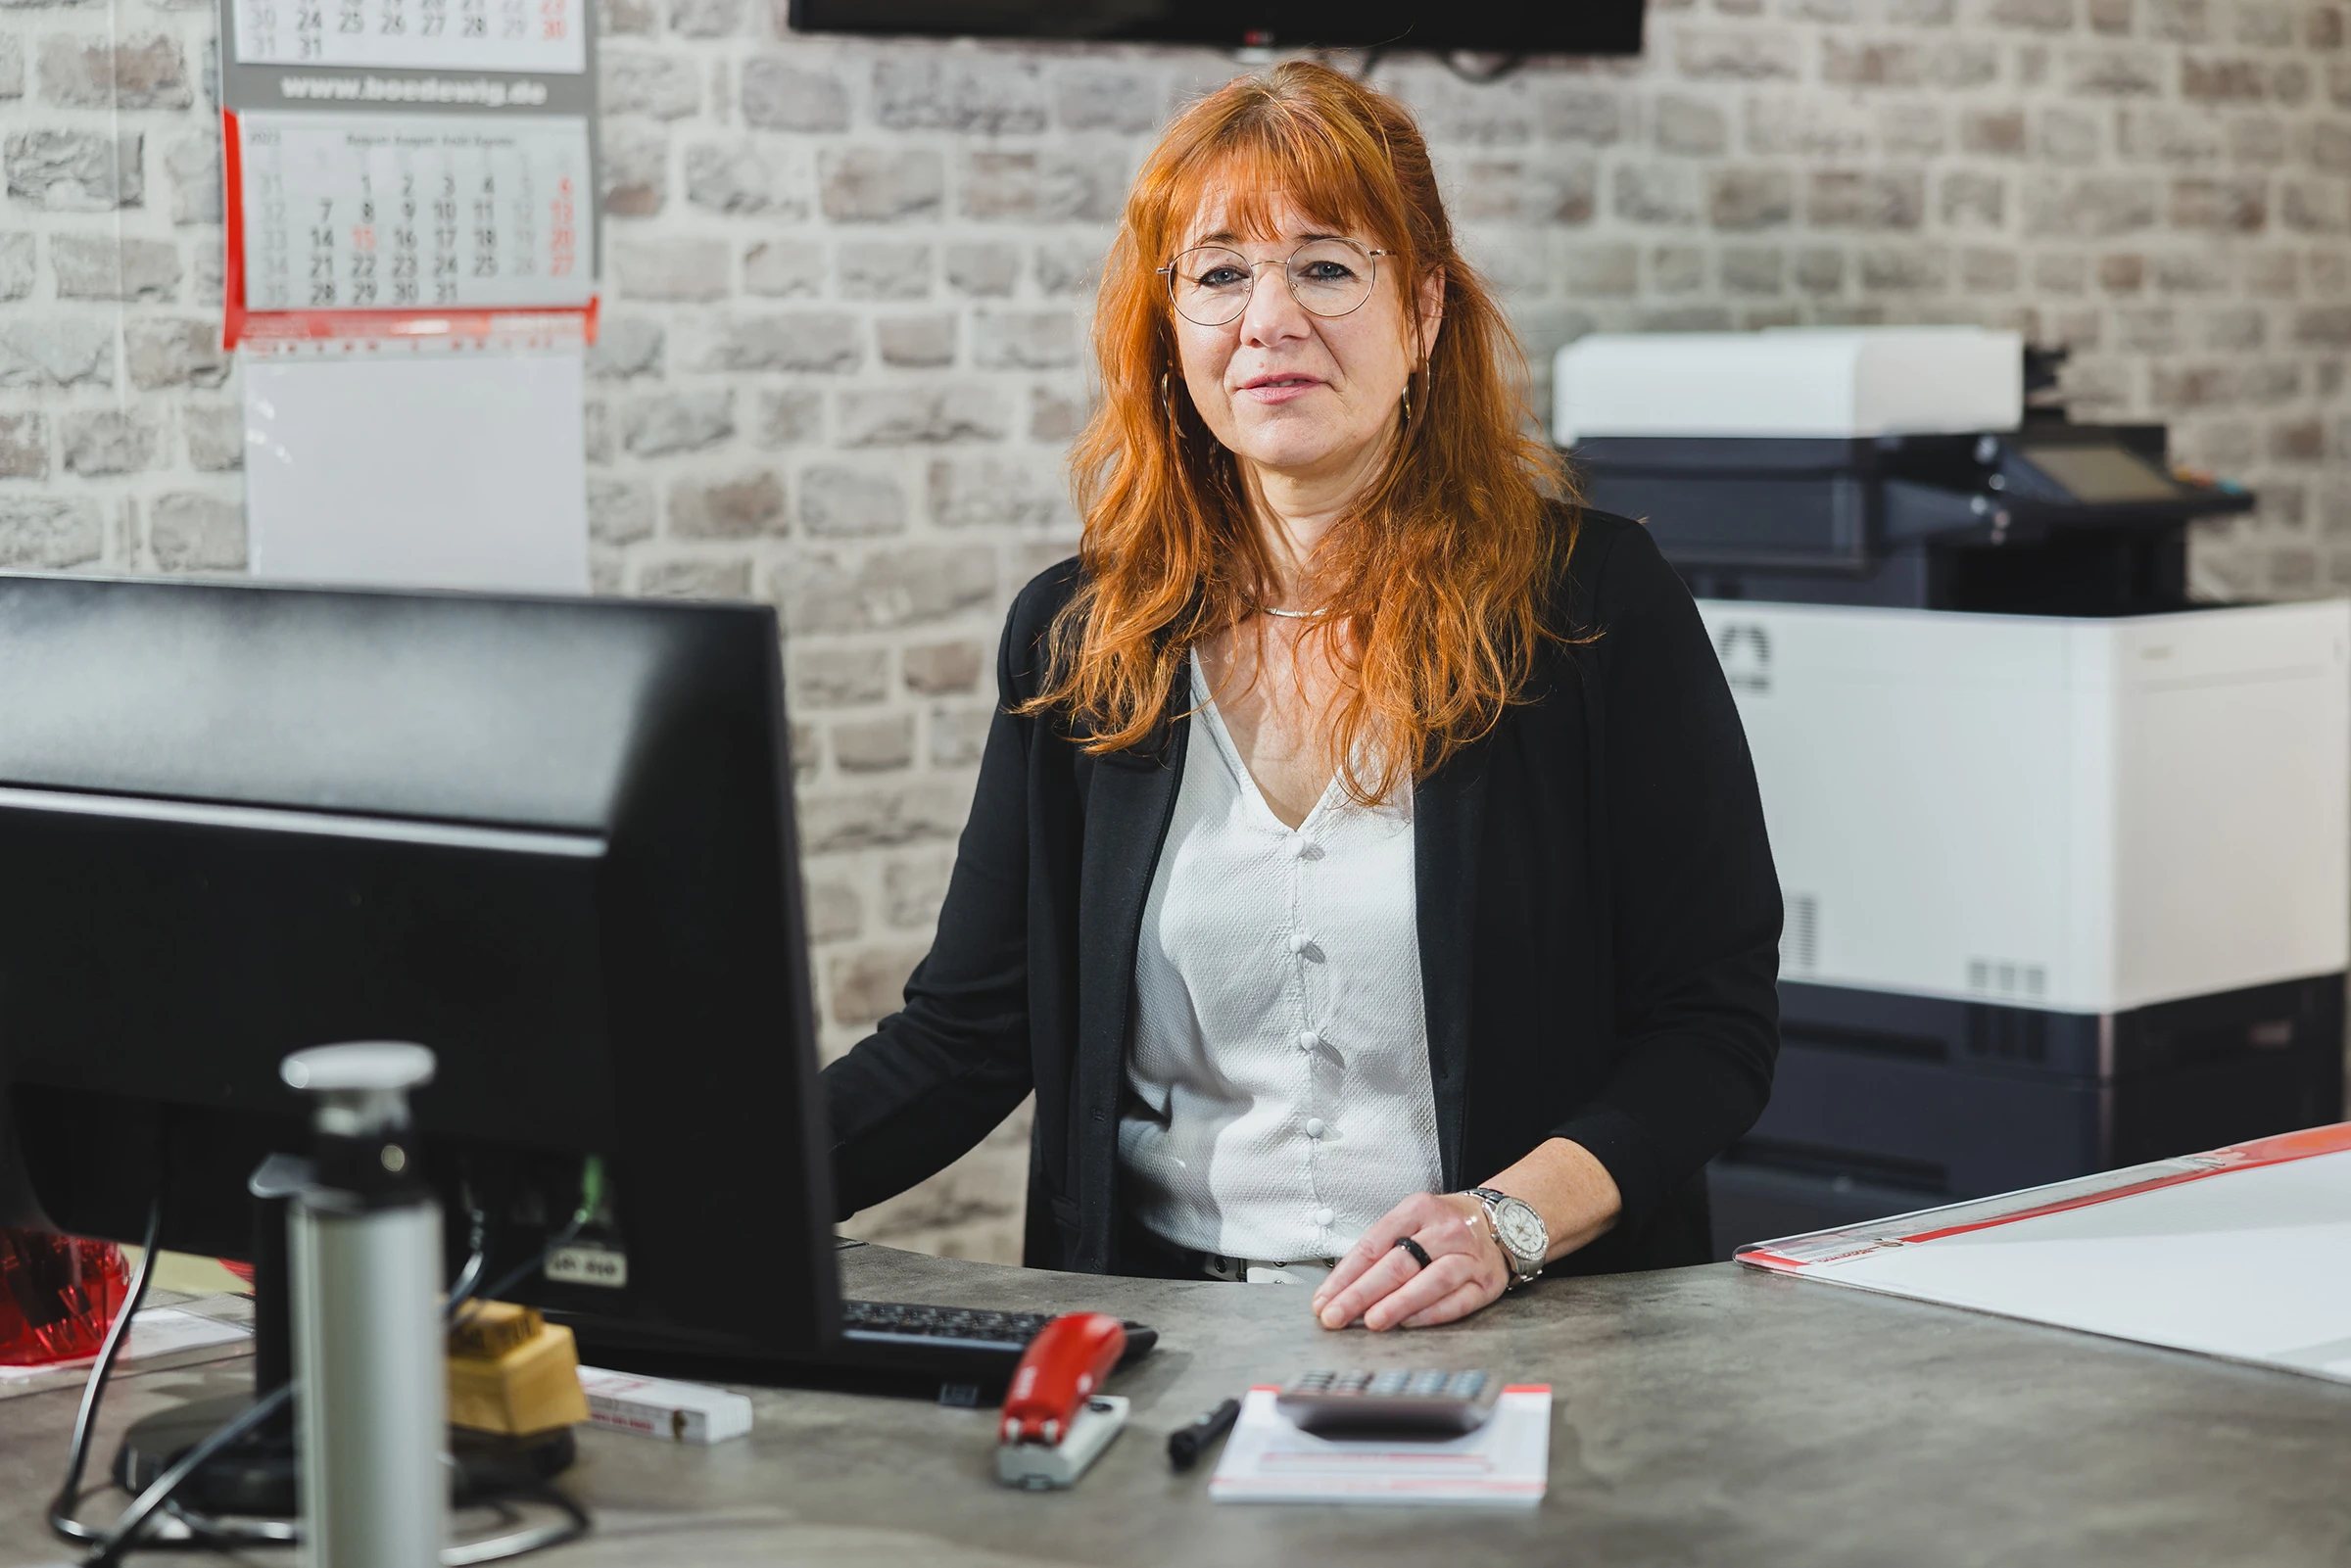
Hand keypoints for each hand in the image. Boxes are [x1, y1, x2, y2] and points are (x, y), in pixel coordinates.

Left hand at [1310, 1191, 1508, 1331]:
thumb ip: (1381, 1249)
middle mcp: (1445, 1230)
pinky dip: (1430, 1314)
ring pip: (1431, 1280)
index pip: (1374, 1243)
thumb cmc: (1444, 1226)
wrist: (1502, 1222)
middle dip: (1361, 1293)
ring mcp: (1469, 1256)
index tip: (1324, 1298)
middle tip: (1335, 1315)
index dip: (1346, 1274)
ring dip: (1398, 1303)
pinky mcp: (1486, 1283)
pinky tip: (1407, 1323)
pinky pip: (1457, 1300)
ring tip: (1371, 1321)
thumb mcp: (1412, 1220)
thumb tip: (1341, 1288)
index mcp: (1418, 1209)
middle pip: (1398, 1263)